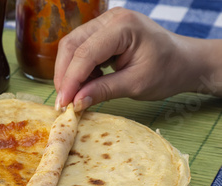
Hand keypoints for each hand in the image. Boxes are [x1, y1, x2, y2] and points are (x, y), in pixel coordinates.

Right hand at [54, 7, 221, 109]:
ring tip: (75, 95)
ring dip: (69, 73)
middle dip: (64, 75)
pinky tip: (87, 84)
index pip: (85, 53)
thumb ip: (103, 91)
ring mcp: (105, 23)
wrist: (184, 61)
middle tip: (63, 102)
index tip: (63, 104)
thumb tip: (75, 102)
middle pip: (72, 45)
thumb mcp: (135, 85)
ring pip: (72, 46)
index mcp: (123, 27)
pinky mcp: (102, 32)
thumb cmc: (167, 71)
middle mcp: (110, 19)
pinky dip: (78, 69)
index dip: (70, 80)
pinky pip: (80, 48)